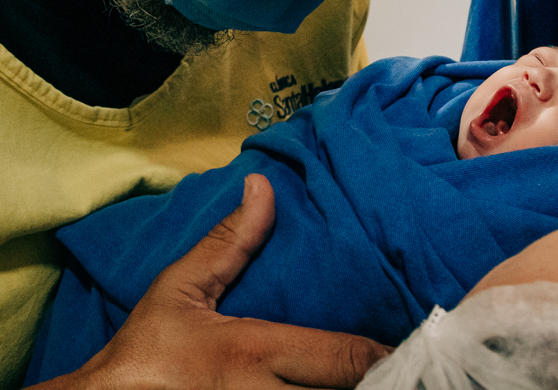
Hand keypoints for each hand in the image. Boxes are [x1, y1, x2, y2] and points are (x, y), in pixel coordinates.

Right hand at [33, 174, 390, 389]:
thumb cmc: (145, 353)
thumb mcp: (180, 290)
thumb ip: (229, 242)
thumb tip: (263, 186)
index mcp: (253, 351)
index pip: (345, 356)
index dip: (386, 355)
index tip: (412, 347)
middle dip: (379, 382)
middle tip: (405, 368)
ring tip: (382, 380)